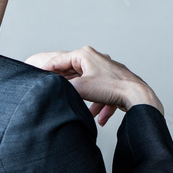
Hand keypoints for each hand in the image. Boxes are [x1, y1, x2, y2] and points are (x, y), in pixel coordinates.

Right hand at [28, 46, 163, 125]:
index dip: (45, 71)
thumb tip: (52, 90)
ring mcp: (105, 70)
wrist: (137, 96)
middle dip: (66, 86)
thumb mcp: (80, 88)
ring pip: (87, 85)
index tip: (35, 78)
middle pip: (73, 73)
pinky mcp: (114, 81)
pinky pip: (100, 93)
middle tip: (53, 93)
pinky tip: (100, 117)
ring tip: (83, 110)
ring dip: (85, 100)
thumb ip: (63, 87)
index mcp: (84, 54)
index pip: (58, 61)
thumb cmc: (112, 88)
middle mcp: (95, 59)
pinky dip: (99, 105)